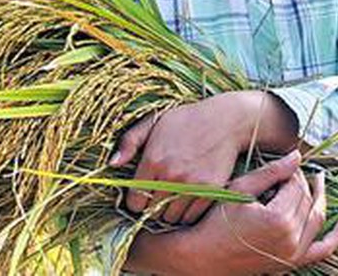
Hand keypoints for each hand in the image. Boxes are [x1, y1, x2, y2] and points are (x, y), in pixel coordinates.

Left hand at [109, 91, 298, 224]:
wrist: (225, 121)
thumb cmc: (186, 120)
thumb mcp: (154, 122)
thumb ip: (129, 141)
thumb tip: (112, 164)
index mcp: (153, 160)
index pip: (135, 202)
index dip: (136, 202)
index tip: (141, 196)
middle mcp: (171, 175)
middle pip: (153, 213)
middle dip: (153, 207)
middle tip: (158, 196)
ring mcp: (192, 185)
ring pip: (172, 218)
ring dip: (170, 212)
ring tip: (173, 197)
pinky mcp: (210, 191)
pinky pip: (192, 217)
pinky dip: (188, 213)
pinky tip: (187, 199)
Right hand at [187, 151, 337, 274]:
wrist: (203, 256)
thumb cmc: (215, 219)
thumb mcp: (240, 189)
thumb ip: (270, 172)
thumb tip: (298, 155)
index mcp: (278, 219)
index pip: (296, 185)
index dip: (291, 171)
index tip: (282, 163)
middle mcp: (291, 239)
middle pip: (307, 200)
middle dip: (302, 182)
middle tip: (291, 170)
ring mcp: (293, 254)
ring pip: (317, 220)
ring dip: (320, 199)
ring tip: (319, 181)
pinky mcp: (292, 263)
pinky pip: (323, 250)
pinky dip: (337, 236)